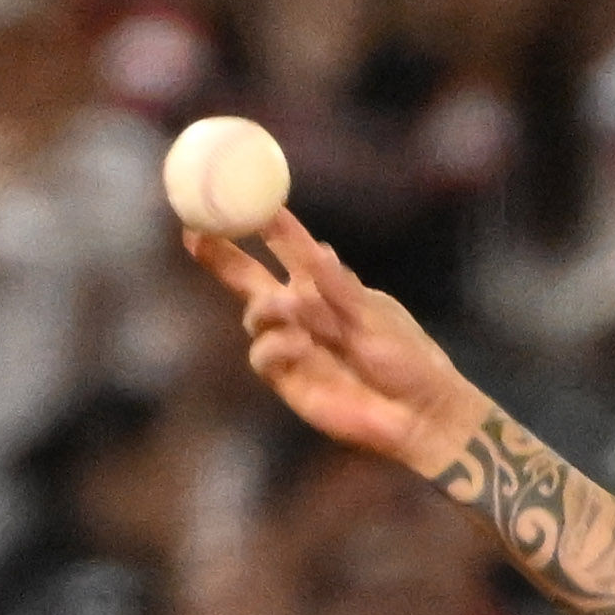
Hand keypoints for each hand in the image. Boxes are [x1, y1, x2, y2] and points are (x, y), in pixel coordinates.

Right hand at [189, 214, 482, 476]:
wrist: (419, 415)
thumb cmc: (407, 359)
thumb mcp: (375, 315)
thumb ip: (340, 287)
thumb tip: (316, 249)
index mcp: (325, 286)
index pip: (286, 247)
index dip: (264, 224)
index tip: (244, 200)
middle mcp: (302, 311)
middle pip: (249, 278)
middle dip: (221, 256)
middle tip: (195, 235)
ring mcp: (291, 345)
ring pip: (254, 314)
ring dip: (267, 306)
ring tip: (291, 309)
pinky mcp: (288, 380)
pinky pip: (263, 356)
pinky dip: (276, 345)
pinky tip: (300, 346)